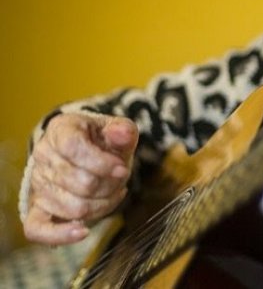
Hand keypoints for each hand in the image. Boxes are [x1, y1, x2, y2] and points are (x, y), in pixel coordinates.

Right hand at [23, 113, 137, 244]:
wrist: (89, 152)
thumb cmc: (104, 141)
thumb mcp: (118, 130)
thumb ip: (123, 131)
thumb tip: (122, 134)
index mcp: (61, 130)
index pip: (74, 148)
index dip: (102, 163)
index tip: (122, 170)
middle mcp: (44, 156)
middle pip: (81, 182)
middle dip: (109, 185)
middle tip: (120, 180)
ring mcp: (39, 184)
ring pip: (74, 206)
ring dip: (102, 204)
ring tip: (112, 193)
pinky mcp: (37, 208)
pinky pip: (38, 230)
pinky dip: (61, 234)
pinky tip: (82, 231)